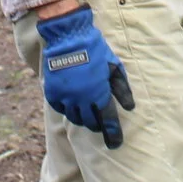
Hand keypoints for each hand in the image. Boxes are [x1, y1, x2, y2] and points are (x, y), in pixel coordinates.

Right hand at [35, 4, 136, 148]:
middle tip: (100, 123)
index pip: (108, 120)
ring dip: (82, 117)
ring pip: (75, 118)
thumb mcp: (114, 67)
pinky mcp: (52, 93)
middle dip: (97, 124)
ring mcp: (65, 97)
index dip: (112, 134)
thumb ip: (122, 89)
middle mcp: (81, 99)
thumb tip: (130, 108)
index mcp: (99, 93)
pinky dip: (68, 109)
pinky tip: (72, 103)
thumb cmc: (96, 50)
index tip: (116, 144)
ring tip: (86, 112)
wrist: (68, 37)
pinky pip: (61, 109)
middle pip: (90, 122)